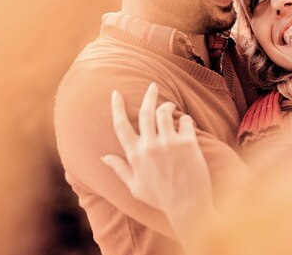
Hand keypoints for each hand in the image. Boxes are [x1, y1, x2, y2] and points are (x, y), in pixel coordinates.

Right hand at [102, 83, 214, 234]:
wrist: (188, 206)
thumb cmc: (161, 198)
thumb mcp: (135, 187)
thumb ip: (120, 169)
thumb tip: (104, 156)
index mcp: (134, 155)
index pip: (121, 125)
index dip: (117, 107)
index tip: (116, 93)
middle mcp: (150, 146)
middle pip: (145, 111)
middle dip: (148, 94)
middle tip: (153, 86)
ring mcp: (169, 143)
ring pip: (165, 112)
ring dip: (168, 106)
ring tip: (171, 107)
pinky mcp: (188, 143)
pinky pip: (185, 121)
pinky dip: (185, 120)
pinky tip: (186, 124)